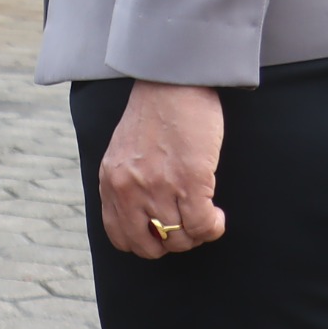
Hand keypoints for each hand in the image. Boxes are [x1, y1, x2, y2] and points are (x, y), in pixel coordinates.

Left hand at [100, 82, 228, 257]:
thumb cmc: (154, 115)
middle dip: (172, 243)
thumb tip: (145, 217)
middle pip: (149, 246)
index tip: (164, 229)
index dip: (147, 241)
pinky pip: (203, 226)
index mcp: (111, 181)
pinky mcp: (190, 180)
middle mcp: (129, 188)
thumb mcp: (124, 153)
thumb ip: (127, 183)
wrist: (172, 82)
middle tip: (187, 224)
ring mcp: (158, 186)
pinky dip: (213, 226)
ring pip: (180, 239)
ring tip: (204, 213)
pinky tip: (216, 213)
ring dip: (197, 233)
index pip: (120, 237)